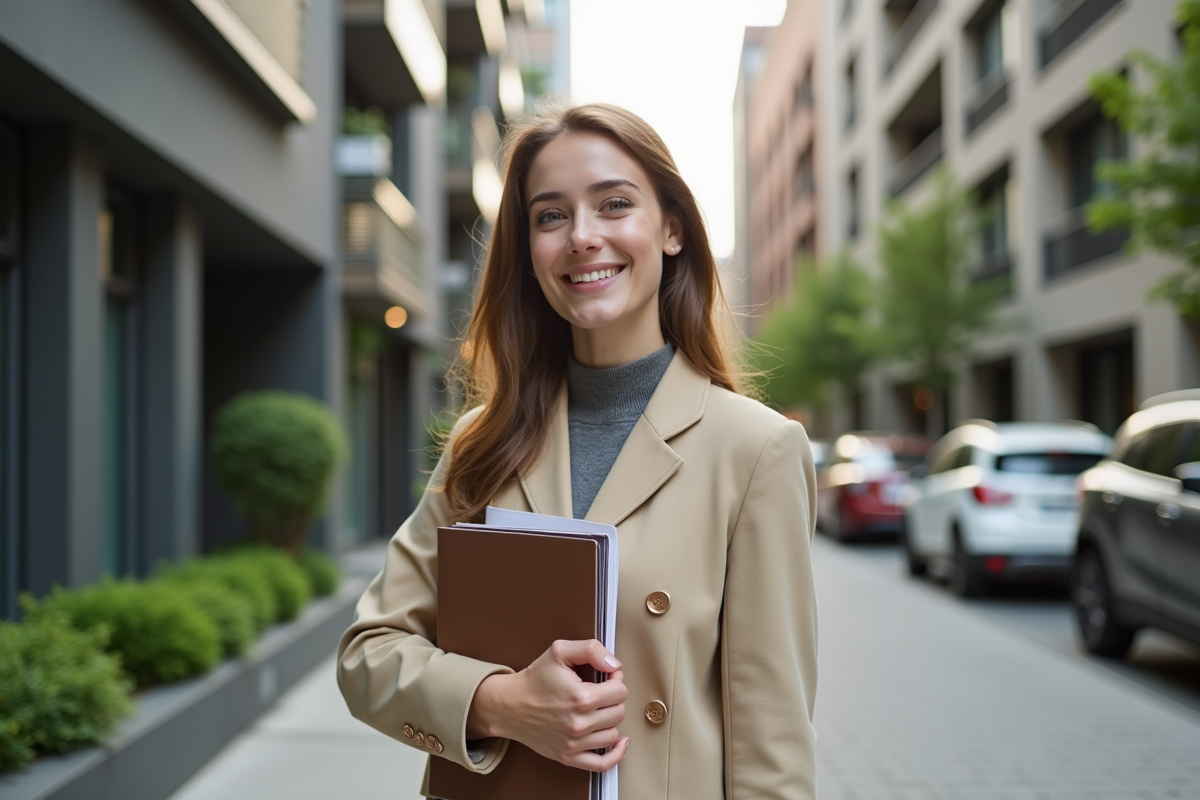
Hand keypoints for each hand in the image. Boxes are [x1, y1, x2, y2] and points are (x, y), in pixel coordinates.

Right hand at [467, 639, 629, 771]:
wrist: (509, 705)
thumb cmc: (534, 680)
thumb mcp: (559, 651)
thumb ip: (590, 650)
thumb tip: (614, 664)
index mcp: (581, 697)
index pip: (620, 691)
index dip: (615, 680)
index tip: (607, 678)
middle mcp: (579, 723)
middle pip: (619, 712)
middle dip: (613, 699)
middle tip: (600, 692)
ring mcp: (574, 743)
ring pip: (613, 734)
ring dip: (609, 720)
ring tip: (597, 710)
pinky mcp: (568, 757)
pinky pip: (602, 763)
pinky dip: (615, 754)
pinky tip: (620, 742)